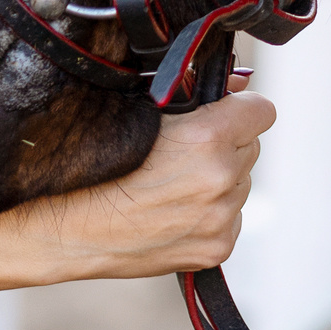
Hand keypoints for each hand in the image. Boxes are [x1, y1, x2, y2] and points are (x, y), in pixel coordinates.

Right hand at [14, 87, 274, 279]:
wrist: (69, 229)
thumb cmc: (94, 165)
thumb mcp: (138, 111)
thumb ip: (192, 94)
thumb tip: (235, 82)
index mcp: (208, 138)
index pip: (262, 110)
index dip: (240, 108)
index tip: (221, 112)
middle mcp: (222, 179)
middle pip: (251, 146)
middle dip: (227, 143)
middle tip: (185, 150)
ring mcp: (222, 218)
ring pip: (240, 183)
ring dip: (218, 179)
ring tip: (172, 183)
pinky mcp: (218, 247)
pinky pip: (230, 217)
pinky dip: (210, 212)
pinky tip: (173, 210)